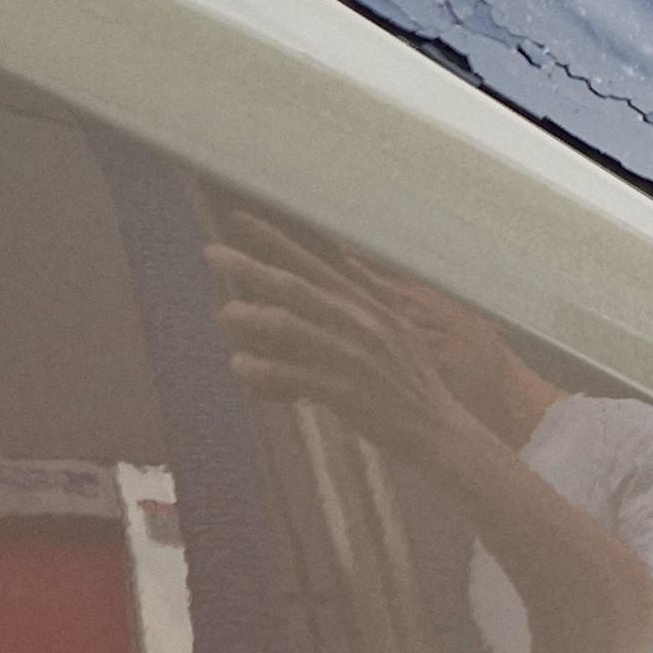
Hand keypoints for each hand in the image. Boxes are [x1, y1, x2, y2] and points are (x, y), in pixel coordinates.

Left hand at [208, 220, 518, 469]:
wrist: (441, 432)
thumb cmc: (411, 385)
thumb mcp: (397, 333)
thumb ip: (366, 301)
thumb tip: (341, 266)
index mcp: (372, 307)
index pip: (317, 264)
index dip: (278, 241)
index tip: (241, 220)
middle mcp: (362, 323)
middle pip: (296, 286)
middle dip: (250, 266)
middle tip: (211, 252)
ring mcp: (354, 356)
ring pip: (288, 325)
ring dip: (248, 318)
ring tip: (224, 314)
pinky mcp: (346, 391)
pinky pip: (290, 375)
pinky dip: (260, 369)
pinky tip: (239, 365)